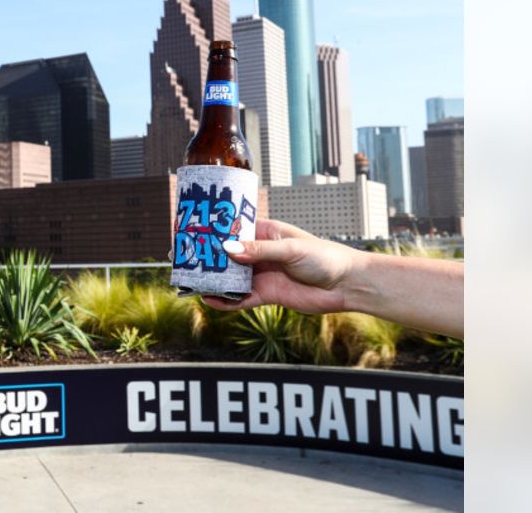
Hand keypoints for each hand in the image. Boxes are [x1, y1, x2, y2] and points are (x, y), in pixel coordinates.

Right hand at [200, 218, 360, 313]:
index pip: (233, 229)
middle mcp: (260, 253)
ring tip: (192, 282)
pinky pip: (241, 298)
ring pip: (231, 277)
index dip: (213, 231)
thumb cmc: (324, 257)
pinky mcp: (267, 294)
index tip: (192, 233)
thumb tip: (227, 249)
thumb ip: (258, 250)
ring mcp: (262, 274)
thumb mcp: (290, 249)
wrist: (347, 285)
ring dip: (214, 280)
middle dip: (208, 258)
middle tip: (185, 261)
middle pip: (227, 255)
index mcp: (265, 233)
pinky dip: (226, 301)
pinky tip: (211, 301)